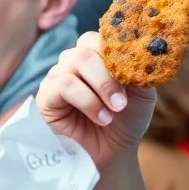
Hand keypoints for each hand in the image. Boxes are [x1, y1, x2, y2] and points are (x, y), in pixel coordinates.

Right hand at [35, 32, 155, 170]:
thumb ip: (140, 71)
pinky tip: (100, 117)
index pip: (100, 34)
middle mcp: (75, 61)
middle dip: (109, 72)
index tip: (135, 65)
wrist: (114, 154)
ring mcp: (58, 76)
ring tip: (114, 111)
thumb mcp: (142, 94)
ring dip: (100, 86)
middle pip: (86, 45)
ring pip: (75, 61)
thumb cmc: (126, 121)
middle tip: (123, 100)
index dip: (116, 45)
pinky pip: (63, 84)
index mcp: (97, 55)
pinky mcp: (46, 95)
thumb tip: (141, 52)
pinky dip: (87, 100)